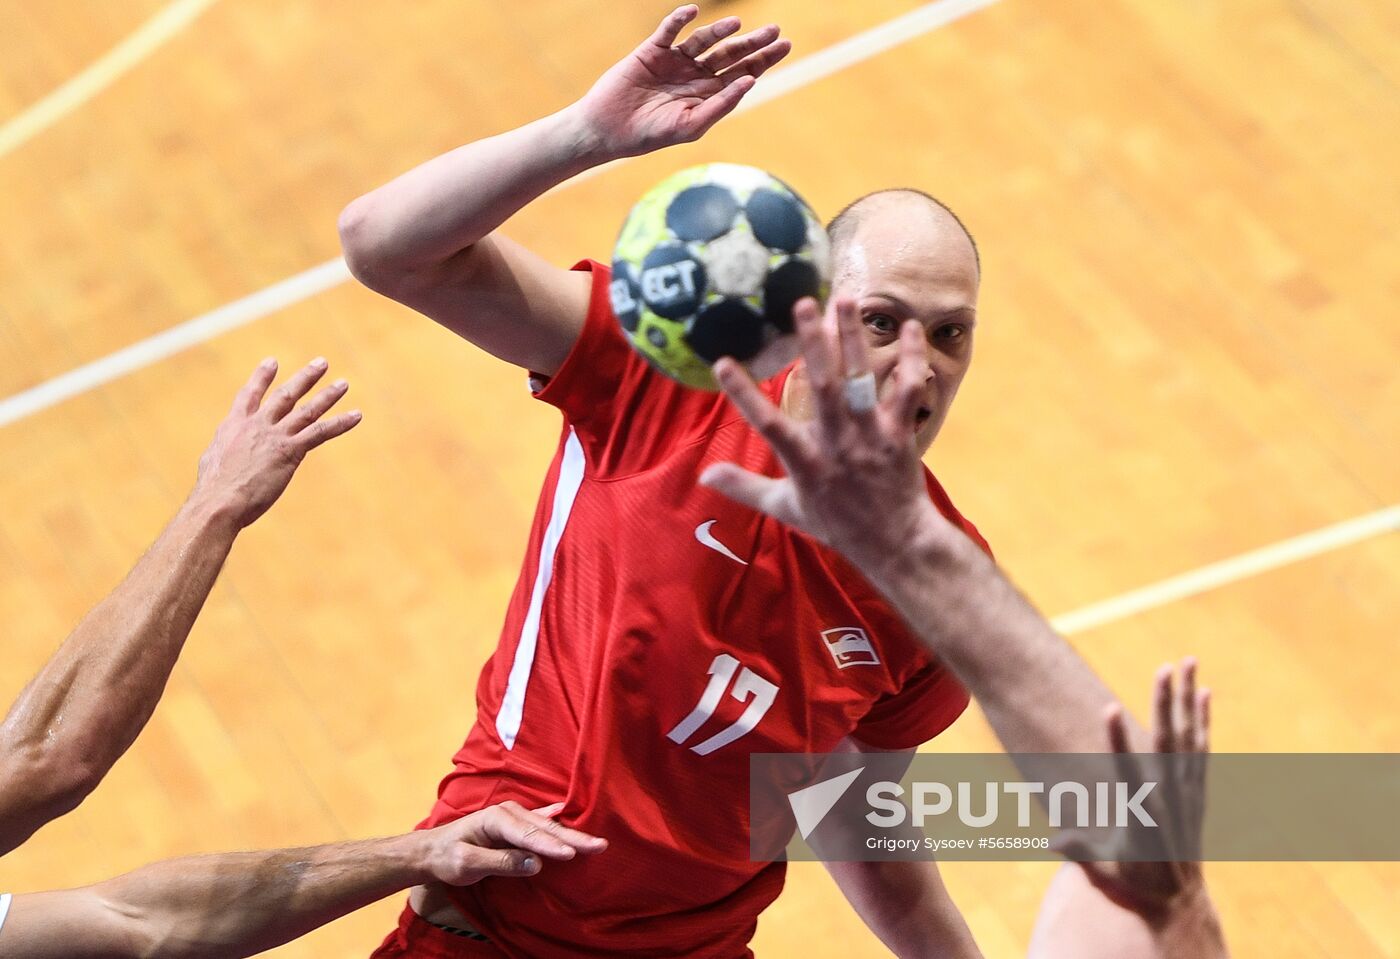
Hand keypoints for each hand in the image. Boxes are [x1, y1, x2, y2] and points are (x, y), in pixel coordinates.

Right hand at [190, 358, 360, 527]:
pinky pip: (320, 432)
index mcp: (234, 425)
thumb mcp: (213, 461)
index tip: (272, 361)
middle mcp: (257, 424)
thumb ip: (225, 451)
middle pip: (285, 395)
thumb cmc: (212, 488)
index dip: (261, 377)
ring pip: (307, 410)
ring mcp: (275, 436)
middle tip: (322, 363)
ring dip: (328, 395)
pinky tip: (356, 415)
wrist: (220, 500)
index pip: (249, 394)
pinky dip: (340, 423)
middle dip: (305, 378)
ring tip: (343, 383)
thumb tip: (224, 455)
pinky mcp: (290, 451)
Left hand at [420, 801, 608, 884]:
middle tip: (600, 846)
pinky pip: (540, 823)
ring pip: (547, 827)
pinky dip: (557, 822)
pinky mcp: (514, 824)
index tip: (572, 855)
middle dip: (573, 838)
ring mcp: (512, 816)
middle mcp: (508, 813)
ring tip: (596, 841)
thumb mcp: (467, 864)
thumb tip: (535, 864)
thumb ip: (500, 862)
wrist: (431, 850)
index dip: (551, 846)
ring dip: (572, 835)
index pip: (528, 835)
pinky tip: (568, 814)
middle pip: (545, 828)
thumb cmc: (447, 857)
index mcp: (496, 819)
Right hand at [573, 4, 789, 158]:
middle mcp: (695, 75)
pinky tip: (693, 12)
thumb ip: (720, 105)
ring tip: (736, 24)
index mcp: (709, 94)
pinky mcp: (652, 51)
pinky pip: (669, 30)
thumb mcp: (691, 125)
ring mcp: (675, 61)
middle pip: (731, 53)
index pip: (743, 73)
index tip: (784, 46)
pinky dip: (680, 20)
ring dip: (720, 30)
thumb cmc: (651, 135)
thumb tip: (749, 83)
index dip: (764, 60)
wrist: (609, 130)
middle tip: (775, 30)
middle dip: (753, 43)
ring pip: (704, 39)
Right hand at [700, 298, 946, 571]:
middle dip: (814, 343)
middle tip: (802, 304)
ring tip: (846, 299)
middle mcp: (838, 442)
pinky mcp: (901, 431)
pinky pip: (909, 389)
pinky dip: (912, 358)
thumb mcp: (785, 508)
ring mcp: (872, 434)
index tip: (722, 363)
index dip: (742, 395)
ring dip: (855, 337)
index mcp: (805, 461)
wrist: (895, 542)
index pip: (767, 424)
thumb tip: (704, 475)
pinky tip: (911, 328)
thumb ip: (744, 487)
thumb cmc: (837, 524)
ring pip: (864, 379)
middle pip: (824, 386)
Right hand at [1053, 659, 1211, 924]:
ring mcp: (1188, 791)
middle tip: (1164, 667)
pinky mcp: (1197, 790)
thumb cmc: (1130, 883)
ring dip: (1187, 697)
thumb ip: (1079, 851)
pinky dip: (1204, 719)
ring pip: (1189, 736)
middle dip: (1164, 703)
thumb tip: (1052, 842)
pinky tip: (1205, 693)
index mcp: (1143, 814)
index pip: (1128, 770)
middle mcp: (1170, 797)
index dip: (1118, 739)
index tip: (1110, 708)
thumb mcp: (1102, 871)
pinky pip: (1202, 747)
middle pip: (1168, 742)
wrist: (1176, 901)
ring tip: (1188, 662)